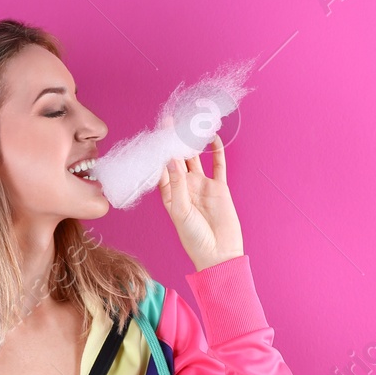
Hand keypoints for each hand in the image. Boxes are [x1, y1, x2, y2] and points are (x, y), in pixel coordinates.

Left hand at [157, 134, 243, 270]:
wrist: (219, 253)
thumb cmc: (194, 238)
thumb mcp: (181, 211)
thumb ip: (177, 185)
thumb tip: (171, 160)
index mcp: (170, 194)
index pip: (162, 167)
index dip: (159, 151)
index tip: (156, 133)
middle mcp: (184, 187)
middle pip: (177, 159)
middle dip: (173, 141)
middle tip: (170, 121)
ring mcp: (201, 186)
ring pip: (196, 158)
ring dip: (193, 143)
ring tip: (190, 123)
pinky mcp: (219, 188)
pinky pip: (217, 165)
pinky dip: (216, 152)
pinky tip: (212, 137)